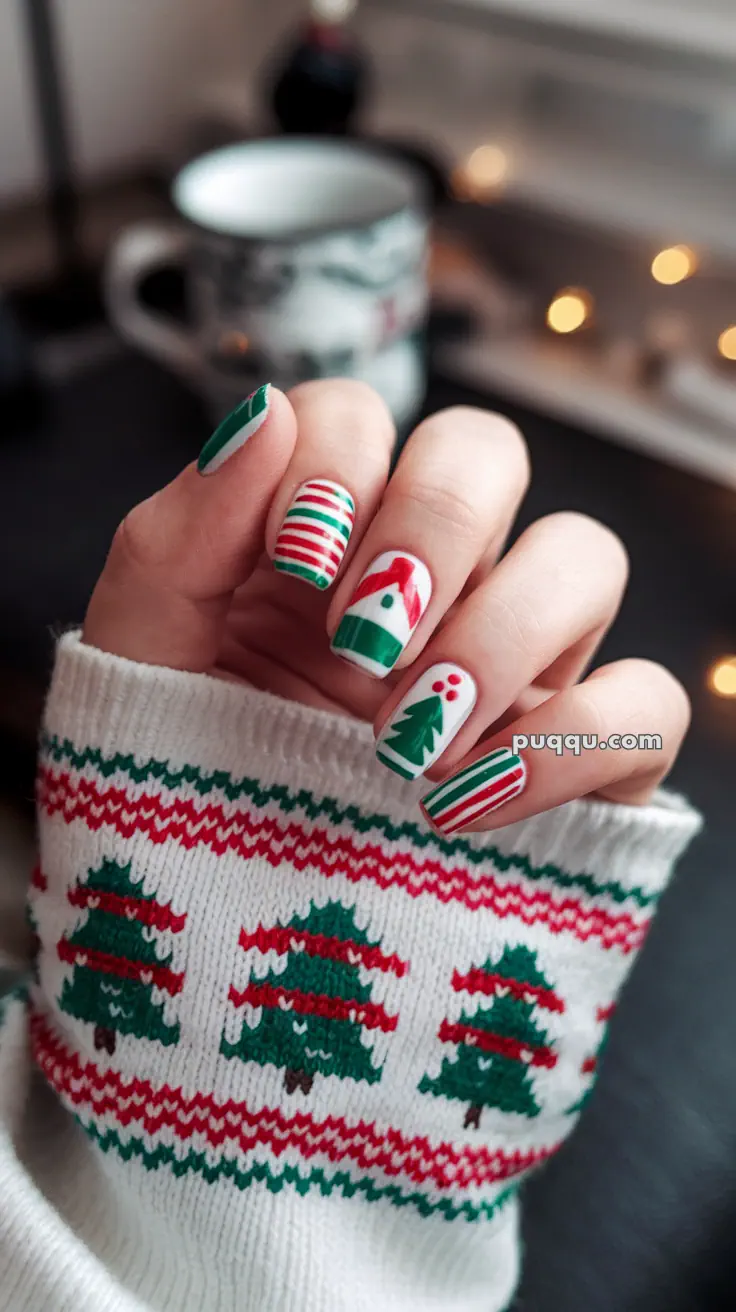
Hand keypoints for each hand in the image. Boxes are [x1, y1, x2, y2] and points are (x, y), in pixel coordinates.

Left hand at [84, 379, 689, 833]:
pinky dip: (570, 741)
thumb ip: (176, 537)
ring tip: (408, 739)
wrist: (226, 949)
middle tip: (366, 636)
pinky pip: (644, 705)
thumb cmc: (175, 795)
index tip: (296, 564)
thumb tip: (263, 413)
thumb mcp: (141, 669)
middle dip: (435, 523)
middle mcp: (424, 581)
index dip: (339, 464)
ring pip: (586, 557)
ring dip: (502, 632)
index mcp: (315, 540)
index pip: (357, 417)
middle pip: (486, 451)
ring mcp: (510, 665)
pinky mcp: (577, 760)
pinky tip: (466, 802)